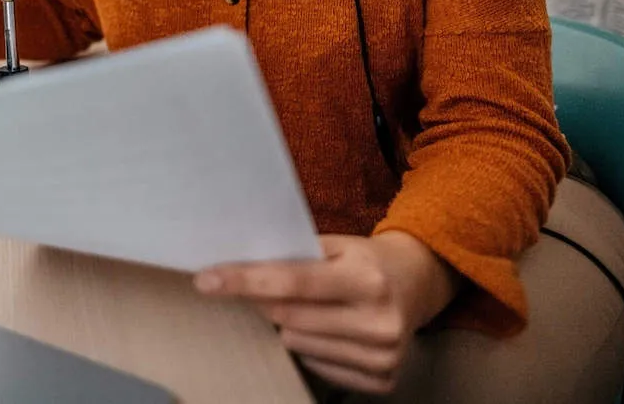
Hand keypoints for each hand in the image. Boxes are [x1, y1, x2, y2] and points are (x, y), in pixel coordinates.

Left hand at [194, 232, 460, 394]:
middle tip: (256, 285)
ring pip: (297, 344)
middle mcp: (379, 321)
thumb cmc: (364, 259)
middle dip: (261, 300)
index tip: (205, 279)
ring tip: (310, 306)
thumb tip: (236, 263)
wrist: (419, 283)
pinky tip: (327, 329)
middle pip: (288, 317)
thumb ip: (293, 253)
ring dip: (287, 324)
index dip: (243, 281)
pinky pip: (316, 367)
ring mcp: (383, 356)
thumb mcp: (337, 243)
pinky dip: (309, 347)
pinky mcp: (383, 380)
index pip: (291, 282)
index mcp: (366, 279)